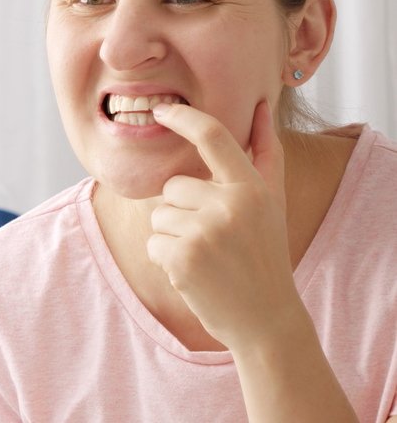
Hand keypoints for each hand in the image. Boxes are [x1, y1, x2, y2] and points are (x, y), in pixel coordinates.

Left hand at [146, 101, 303, 351]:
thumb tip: (261, 107)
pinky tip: (193, 272)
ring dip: (173, 235)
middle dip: (182, 209)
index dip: (184, 118)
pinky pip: (152, 242)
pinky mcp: (183, 257)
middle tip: (213, 238)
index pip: (214, 137)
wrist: (266, 318)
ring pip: (159, 214)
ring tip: (205, 256)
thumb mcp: (272, 202)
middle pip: (173, 186)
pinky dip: (165, 258)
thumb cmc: (264, 253)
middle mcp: (230, 205)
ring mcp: (205, 232)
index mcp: (252, 188)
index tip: (162, 109)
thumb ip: (266, 154)